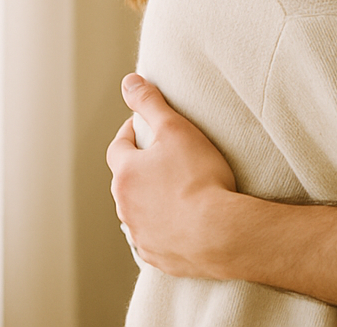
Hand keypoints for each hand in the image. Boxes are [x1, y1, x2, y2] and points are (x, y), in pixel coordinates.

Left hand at [107, 73, 237, 277]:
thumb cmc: (199, 176)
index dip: (131, 133)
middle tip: (166, 156)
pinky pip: (154, 236)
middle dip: (141, 166)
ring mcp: (139, 234)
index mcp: (126, 174)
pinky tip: (184, 219)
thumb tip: (128, 81)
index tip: (145, 126)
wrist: (217, 232)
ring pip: (138, 210)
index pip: (118, 147)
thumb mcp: (176, 129)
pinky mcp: (156, 255)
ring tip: (177, 188)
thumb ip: (151, 103)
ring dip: (150, 198)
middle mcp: (125, 206)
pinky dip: (163, 225)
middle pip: (126, 180)